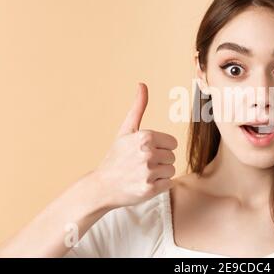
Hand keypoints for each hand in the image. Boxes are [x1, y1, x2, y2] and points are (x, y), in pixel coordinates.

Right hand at [91, 82, 177, 208]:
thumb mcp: (126, 130)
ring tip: (142, 174)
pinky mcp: (149, 189)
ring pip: (171, 171)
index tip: (146, 152)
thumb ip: (138, 107)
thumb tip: (142, 84)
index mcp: (145, 136)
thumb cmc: (116, 156)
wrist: (101, 186)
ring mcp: (148, 172)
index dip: (161, 148)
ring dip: (160, 174)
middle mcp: (147, 153)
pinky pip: (168, 184)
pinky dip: (159, 186)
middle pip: (172, 157)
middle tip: (141, 165)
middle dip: (160, 161)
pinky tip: (143, 184)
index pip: (172, 143)